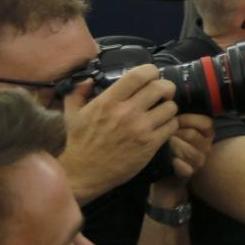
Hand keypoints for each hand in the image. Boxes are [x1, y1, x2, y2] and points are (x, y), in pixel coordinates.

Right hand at [61, 65, 179, 202]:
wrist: (83, 173)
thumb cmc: (77, 143)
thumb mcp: (71, 113)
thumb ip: (78, 93)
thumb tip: (88, 80)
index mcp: (108, 101)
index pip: (140, 74)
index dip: (151, 72)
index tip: (151, 77)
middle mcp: (126, 112)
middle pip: (161, 87)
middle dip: (166, 88)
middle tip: (163, 94)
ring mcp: (140, 128)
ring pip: (171, 107)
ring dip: (169, 108)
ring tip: (162, 112)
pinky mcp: (150, 144)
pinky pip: (172, 126)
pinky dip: (170, 125)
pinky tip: (162, 127)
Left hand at [167, 113, 214, 182]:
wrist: (165, 167)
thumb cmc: (172, 141)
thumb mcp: (179, 126)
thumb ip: (179, 116)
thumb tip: (171, 102)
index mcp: (207, 132)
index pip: (206, 122)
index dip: (188, 119)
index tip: (174, 118)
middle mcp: (206, 146)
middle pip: (192, 135)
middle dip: (175, 132)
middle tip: (163, 131)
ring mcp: (199, 161)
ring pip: (187, 150)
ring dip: (173, 146)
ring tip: (163, 143)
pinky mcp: (190, 173)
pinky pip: (185, 168)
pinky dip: (176, 164)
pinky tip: (170, 160)